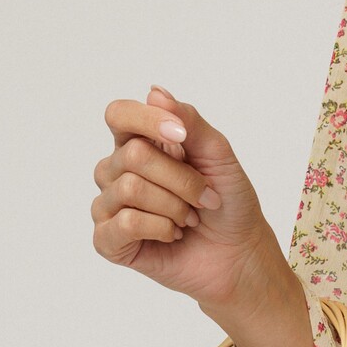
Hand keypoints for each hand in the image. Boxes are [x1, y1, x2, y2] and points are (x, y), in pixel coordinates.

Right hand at [91, 84, 280, 309]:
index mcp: (138, 143)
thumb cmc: (228, 202)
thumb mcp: (217, 154)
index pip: (118, 115)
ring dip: (175, 206)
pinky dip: (161, 228)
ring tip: (189, 218)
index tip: (182, 138)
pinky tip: (172, 234)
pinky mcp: (108, 241)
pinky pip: (125, 223)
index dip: (147, 121)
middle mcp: (116, 171)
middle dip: (182, 178)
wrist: (239, 254)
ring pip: (131, 188)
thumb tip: (154, 93)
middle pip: (134, 155)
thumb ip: (188, 121)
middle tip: (204, 197)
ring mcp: (108, 206)